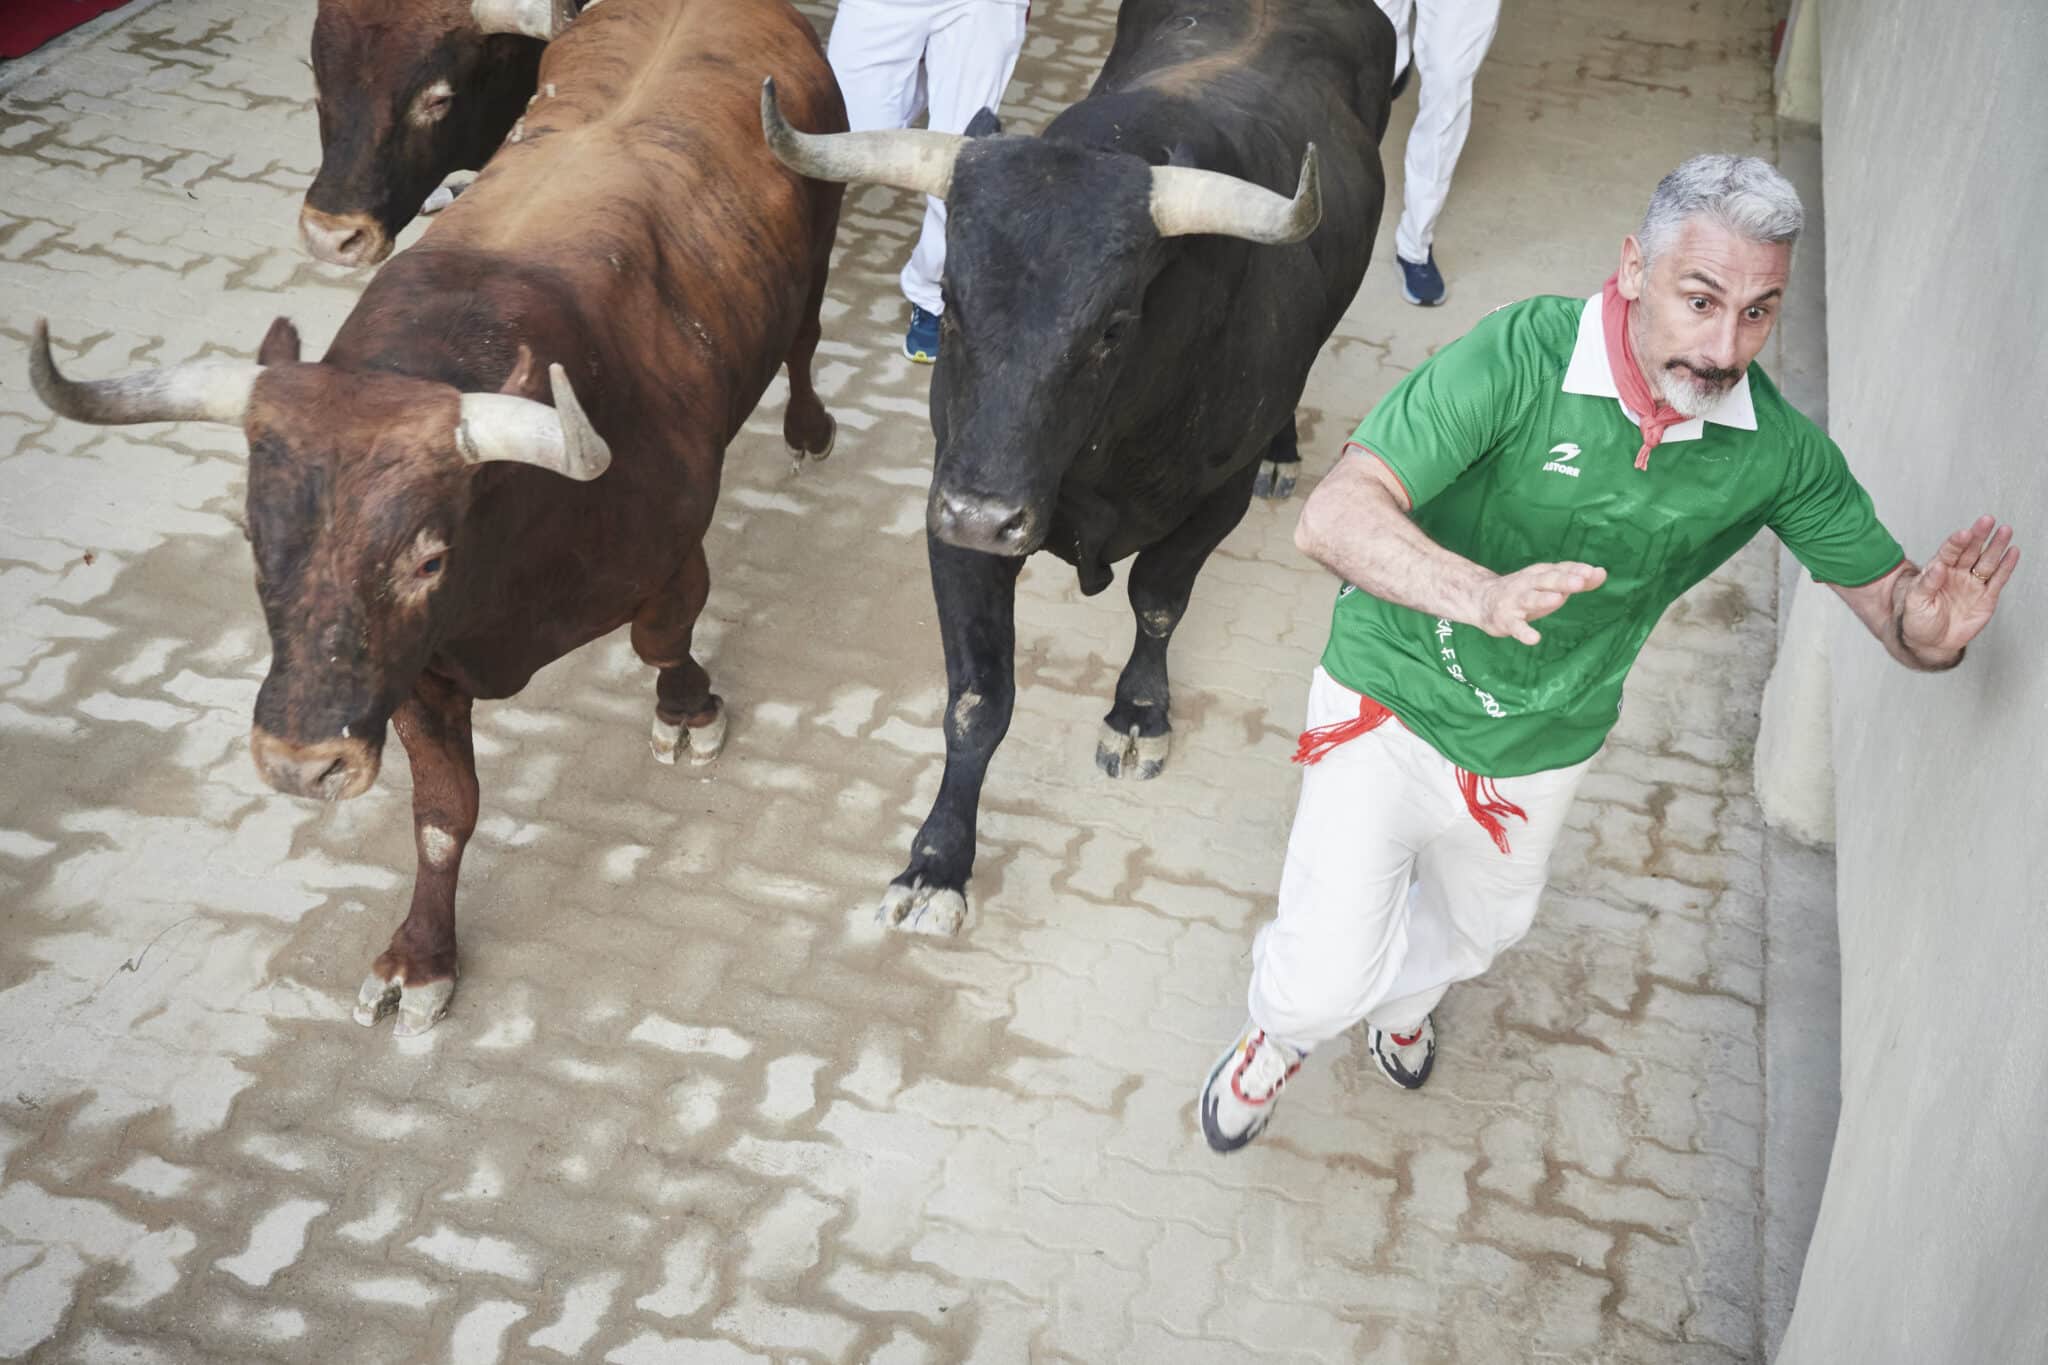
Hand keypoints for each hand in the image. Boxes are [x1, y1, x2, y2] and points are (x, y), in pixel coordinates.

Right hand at [1477, 562, 1607, 645]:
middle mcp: (1528, 584)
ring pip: (1530, 599)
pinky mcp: (1506, 620)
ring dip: (1543, 598)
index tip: (1594, 572)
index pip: (1560, 569)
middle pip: (1546, 580)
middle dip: (1563, 580)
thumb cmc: (1525, 592)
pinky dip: (1524, 632)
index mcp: (1540, 574)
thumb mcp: (1550, 584)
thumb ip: (1577, 580)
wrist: (1481, 599)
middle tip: (1580, 581)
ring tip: (1557, 599)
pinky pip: (1515, 627)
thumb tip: (1602, 573)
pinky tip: (1534, 639)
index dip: (1576, 570)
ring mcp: (1515, 601)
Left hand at [1901, 515, 2018, 661]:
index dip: (1956, 542)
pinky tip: (2012, 552)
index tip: (1964, 533)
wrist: (1930, 644)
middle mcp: (1957, 574)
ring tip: (2005, 531)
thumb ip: (1926, 584)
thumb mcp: (1915, 602)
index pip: (1948, 552)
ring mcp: (1972, 584)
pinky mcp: (1986, 597)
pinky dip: (2006, 566)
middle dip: (1979, 535)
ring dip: (1996, 546)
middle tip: (1987, 521)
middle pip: (1970, 550)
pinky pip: (1998, 579)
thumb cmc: (1917, 621)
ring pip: (1987, 561)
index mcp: (1937, 571)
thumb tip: (1937, 567)